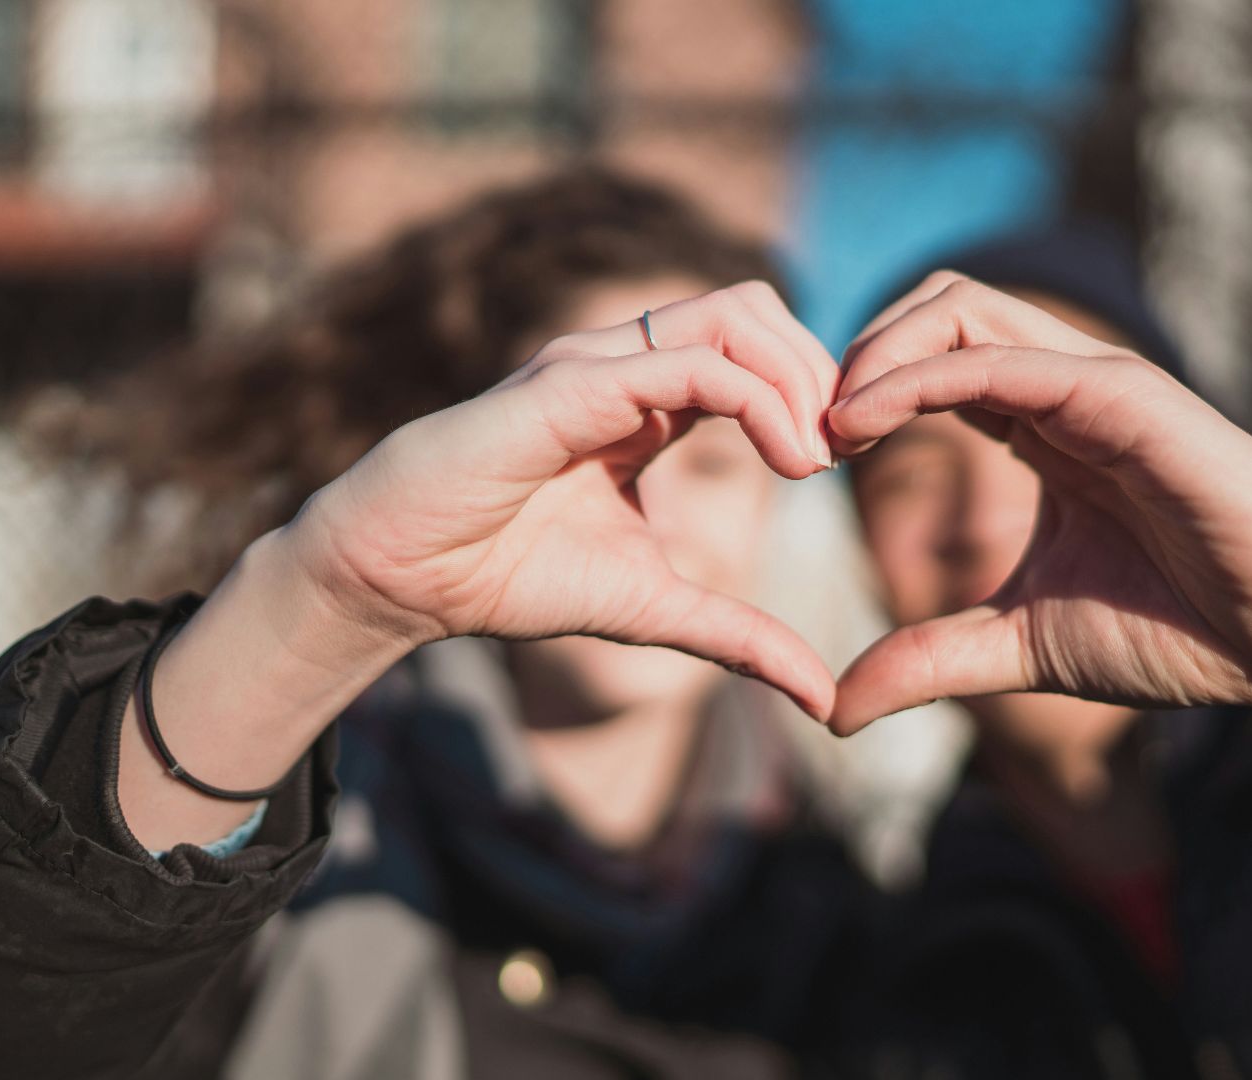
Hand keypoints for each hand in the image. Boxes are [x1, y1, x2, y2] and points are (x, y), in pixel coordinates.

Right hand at [288, 281, 840, 717]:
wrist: (401, 579)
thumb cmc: (508, 577)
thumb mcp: (655, 610)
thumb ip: (740, 637)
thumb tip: (823, 700)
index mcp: (648, 399)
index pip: (756, 348)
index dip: (816, 391)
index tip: (850, 460)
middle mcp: (626, 363)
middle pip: (757, 308)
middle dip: (820, 370)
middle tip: (847, 450)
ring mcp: (597, 364)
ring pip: (733, 314)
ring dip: (798, 376)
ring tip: (817, 457)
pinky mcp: (571, 385)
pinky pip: (690, 364)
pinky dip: (759, 400)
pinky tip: (787, 462)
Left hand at [824, 274, 1251, 733]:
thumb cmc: (1186, 628)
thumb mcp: (1025, 646)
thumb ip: (932, 658)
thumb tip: (834, 706)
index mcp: (1040, 429)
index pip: (929, 361)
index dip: (856, 392)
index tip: (802, 459)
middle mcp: (1063, 390)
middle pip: (936, 306)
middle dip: (854, 352)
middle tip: (802, 433)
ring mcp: (1096, 385)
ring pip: (962, 307)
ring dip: (876, 350)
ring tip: (827, 426)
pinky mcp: (1127, 398)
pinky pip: (1005, 359)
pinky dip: (922, 375)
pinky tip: (866, 423)